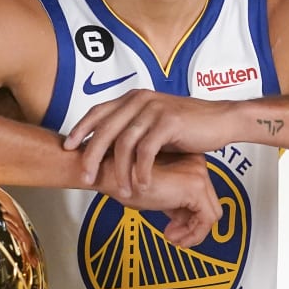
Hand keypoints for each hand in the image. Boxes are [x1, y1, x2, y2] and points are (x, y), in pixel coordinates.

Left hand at [65, 90, 235, 191]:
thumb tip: (108, 147)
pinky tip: (141, 185)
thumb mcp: (154, 124)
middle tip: (86, 177)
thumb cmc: (188, 126)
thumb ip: (133, 129)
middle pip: (106, 129)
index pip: (99, 112)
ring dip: (120, 169)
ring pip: (125, 142)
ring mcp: (154, 109)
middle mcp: (140, 100)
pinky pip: (147, 150)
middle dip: (92, 155)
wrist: (221, 120)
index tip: (68, 148)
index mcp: (134, 98)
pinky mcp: (169, 121)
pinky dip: (141, 170)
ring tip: (119, 190)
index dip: (81, 129)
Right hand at [96, 150, 217, 246]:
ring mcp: (198, 173)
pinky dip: (194, 234)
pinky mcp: (194, 187)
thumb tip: (184, 221)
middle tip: (171, 235)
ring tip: (172, 237)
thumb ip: (174, 203)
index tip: (171, 227)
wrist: (111, 173)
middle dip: (191, 226)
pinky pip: (207, 219)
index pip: (202, 196)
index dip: (188, 217)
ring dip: (192, 232)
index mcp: (188, 160)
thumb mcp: (156, 193)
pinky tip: (173, 236)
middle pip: (209, 204)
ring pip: (212, 213)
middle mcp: (197, 163)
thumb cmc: (124, 180)